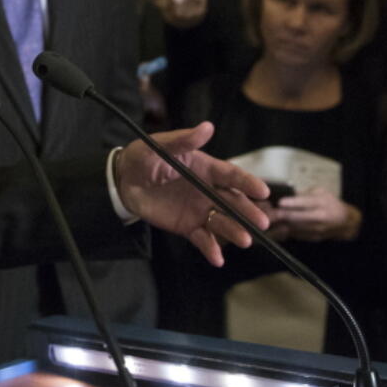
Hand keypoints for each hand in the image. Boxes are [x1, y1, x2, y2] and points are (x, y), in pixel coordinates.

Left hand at [116, 121, 269, 266]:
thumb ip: (183, 140)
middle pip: (233, 202)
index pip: (231, 175)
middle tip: (261, 223)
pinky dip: (211, 248)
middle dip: (248, 212)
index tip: (263, 191)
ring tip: (245, 240)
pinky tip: (218, 259)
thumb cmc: (143, 157)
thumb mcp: (160, 146)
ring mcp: (200, 210)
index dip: (248, 182)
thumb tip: (207, 126)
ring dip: (234, 231)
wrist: (123, 181)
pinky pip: (202, 239)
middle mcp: (208, 190)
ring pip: (222, 222)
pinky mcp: (188, 226)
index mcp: (206, 168)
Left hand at [272, 187, 360, 241]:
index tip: (280, 202)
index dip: (292, 203)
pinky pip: (293, 235)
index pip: (306, 203)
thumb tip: (284, 193)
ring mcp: (315, 230)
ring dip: (277, 223)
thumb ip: (303, 193)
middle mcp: (319, 218)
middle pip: (296, 217)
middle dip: (279, 214)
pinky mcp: (310, 238)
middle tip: (264, 211)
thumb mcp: (320, 192)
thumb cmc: (329, 203)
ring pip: (292, 227)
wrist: (345, 222)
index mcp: (321, 203)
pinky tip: (271, 226)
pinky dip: (281, 230)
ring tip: (263, 218)